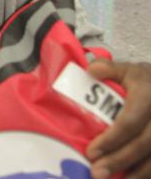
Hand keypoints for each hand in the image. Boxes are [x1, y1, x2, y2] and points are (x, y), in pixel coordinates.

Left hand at [86, 59, 150, 177]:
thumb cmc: (143, 80)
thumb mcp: (127, 69)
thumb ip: (108, 68)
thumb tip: (91, 70)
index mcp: (147, 96)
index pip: (129, 122)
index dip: (111, 139)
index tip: (91, 152)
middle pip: (143, 144)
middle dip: (119, 160)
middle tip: (97, 172)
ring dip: (136, 173)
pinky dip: (147, 173)